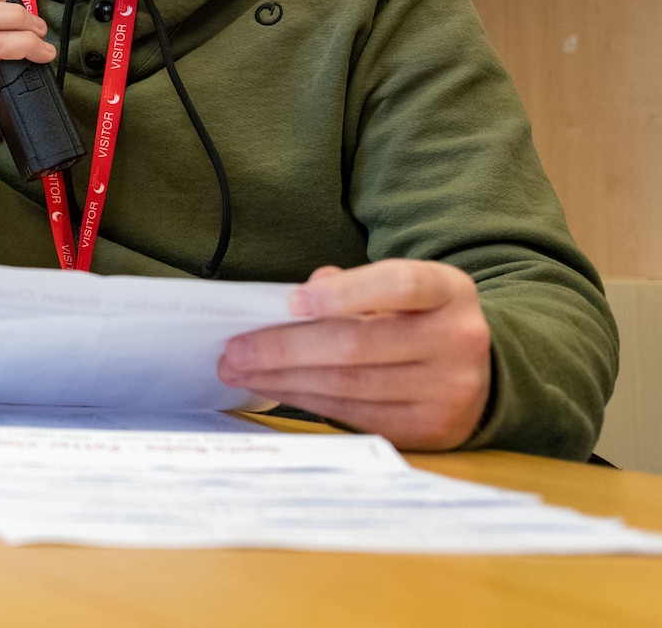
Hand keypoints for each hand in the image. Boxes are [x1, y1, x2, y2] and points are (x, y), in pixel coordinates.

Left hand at [218, 260, 491, 451]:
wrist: (481, 371)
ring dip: (285, 379)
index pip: (398, 285)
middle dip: (285, 348)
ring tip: (241, 370)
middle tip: (235, 349)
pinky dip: (309, 400)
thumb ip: (351, 288)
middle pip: (358, 345)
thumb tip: (294, 303)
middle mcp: (458, 340)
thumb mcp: (400, 290)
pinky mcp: (430, 430)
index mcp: (449, 292)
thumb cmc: (417, 320)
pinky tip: (278, 389)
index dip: (344, 293)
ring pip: (350, 385)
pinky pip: (355, 415)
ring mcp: (449, 391)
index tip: (291, 301)